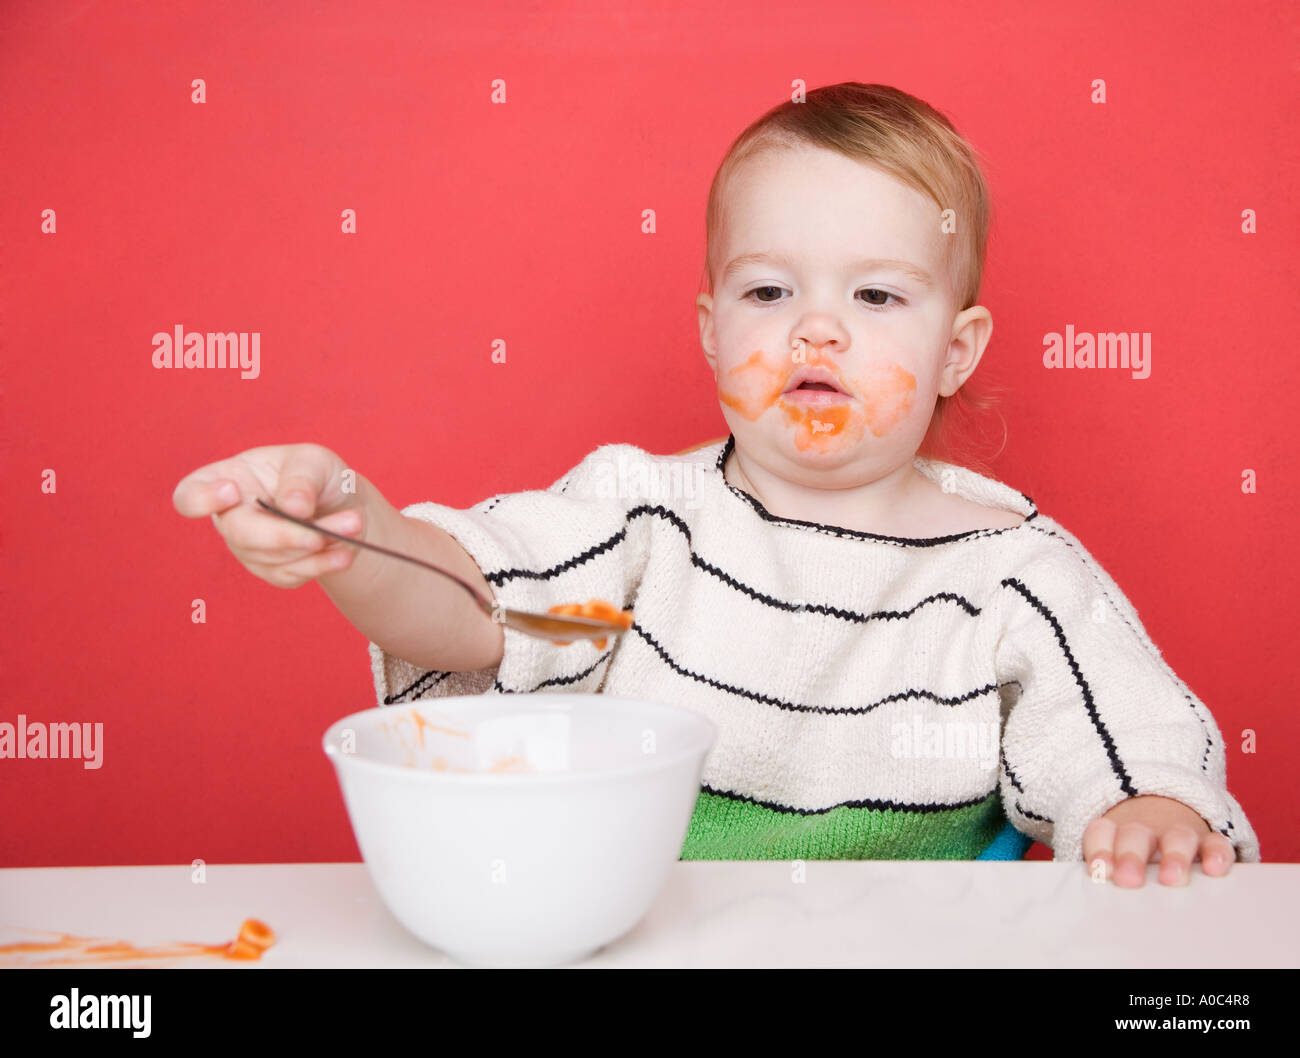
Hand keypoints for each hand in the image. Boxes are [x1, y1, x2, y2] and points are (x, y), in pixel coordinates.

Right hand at [173, 443, 364, 587]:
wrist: (344, 507)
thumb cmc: (318, 475)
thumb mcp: (315, 461)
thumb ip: (302, 479)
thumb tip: (293, 508)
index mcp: (228, 478)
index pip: (190, 494)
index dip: (200, 499)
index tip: (231, 491)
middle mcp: (231, 518)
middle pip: (241, 534)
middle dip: (286, 534)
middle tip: (321, 531)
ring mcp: (249, 549)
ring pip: (274, 557)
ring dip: (318, 546)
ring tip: (354, 524)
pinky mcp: (273, 571)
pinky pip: (292, 574)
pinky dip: (323, 563)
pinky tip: (345, 552)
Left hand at [1082, 795, 1235, 886]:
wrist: (1162, 832)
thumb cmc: (1134, 865)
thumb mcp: (1116, 870)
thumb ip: (1109, 880)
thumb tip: (1102, 906)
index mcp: (1115, 836)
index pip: (1102, 833)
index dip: (1099, 849)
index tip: (1098, 871)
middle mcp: (1146, 832)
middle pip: (1135, 835)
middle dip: (1131, 856)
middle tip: (1130, 880)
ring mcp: (1178, 835)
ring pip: (1176, 837)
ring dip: (1174, 856)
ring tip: (1172, 880)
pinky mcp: (1210, 843)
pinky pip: (1215, 842)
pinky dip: (1216, 854)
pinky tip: (1213, 870)